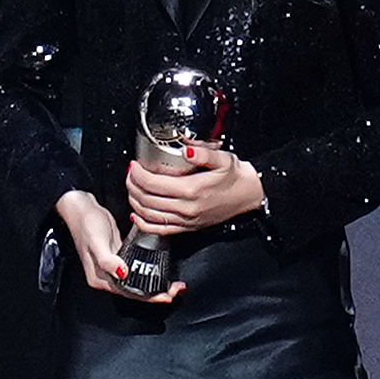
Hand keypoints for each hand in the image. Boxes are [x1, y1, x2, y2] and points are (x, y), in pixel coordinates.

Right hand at [59, 189, 176, 300]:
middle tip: (176, 289)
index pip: (129, 293)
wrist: (81, 207)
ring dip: (156, 284)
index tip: (168, 295)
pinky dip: (150, 271)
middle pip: (135, 291)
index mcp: (100, 279)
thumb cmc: (87, 223)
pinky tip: (161, 269)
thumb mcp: (97, 242)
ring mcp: (114, 267)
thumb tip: (123, 273)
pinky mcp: (119, 256)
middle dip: (157, 293)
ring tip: (173, 283)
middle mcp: (107, 276)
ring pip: (138, 282)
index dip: (150, 297)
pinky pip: (137, 269)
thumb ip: (108, 260)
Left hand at [125, 140, 262, 233]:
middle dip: (133, 186)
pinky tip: (137, 215)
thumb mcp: (222, 159)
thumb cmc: (236, 177)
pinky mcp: (188, 227)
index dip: (138, 174)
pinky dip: (144, 224)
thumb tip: (187, 148)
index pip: (153, 183)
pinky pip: (160, 230)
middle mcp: (186, 207)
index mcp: (192, 189)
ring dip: (135, 202)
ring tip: (131, 189)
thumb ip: (203, 153)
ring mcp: (186, 220)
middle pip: (147, 199)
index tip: (134, 166)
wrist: (249, 195)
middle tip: (130, 175)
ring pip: (149, 215)